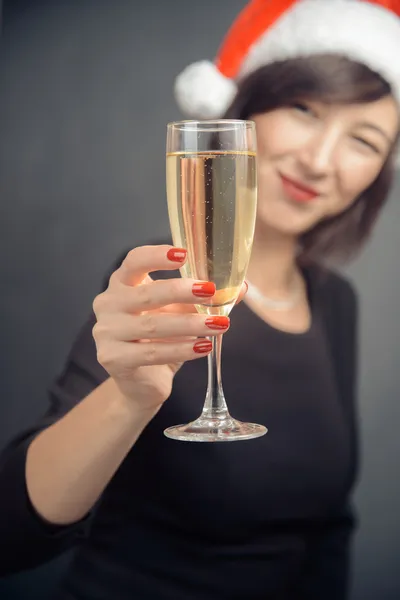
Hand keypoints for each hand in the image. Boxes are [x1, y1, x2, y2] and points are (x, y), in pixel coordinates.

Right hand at [92, 245, 245, 413]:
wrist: (142, 382)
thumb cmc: (160, 339)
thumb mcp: (181, 313)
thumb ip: (204, 298)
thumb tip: (240, 287)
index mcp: (122, 284)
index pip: (134, 261)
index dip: (157, 255)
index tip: (184, 254)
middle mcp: (108, 303)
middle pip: (147, 293)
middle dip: (182, 291)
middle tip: (212, 291)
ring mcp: (106, 332)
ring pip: (153, 325)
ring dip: (191, 324)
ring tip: (220, 324)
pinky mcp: (113, 358)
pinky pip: (152, 353)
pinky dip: (182, 350)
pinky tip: (204, 346)